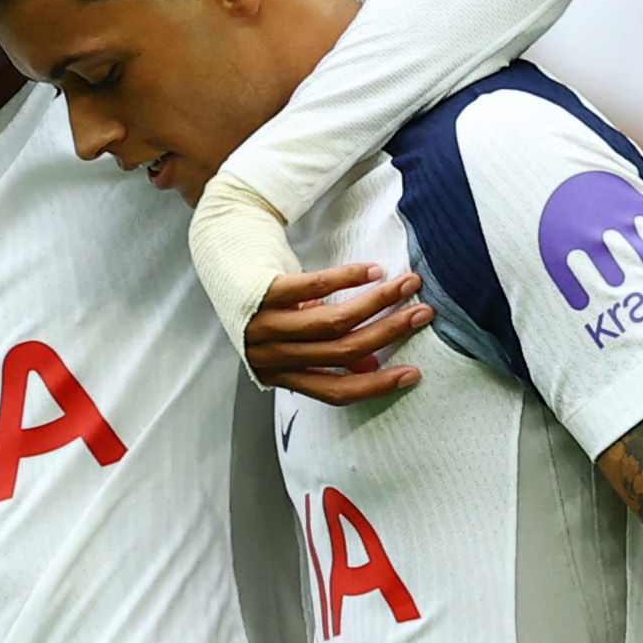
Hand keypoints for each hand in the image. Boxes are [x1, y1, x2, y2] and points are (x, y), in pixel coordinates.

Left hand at [244, 264, 432, 405]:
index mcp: (277, 374)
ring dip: (377, 304)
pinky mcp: (260, 291)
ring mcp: (261, 324)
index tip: (414, 373)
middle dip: (389, 333)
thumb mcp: (292, 333)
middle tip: (423, 314)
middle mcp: (268, 355)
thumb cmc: (263, 297)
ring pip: (331, 323)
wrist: (220, 250)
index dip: (376, 386)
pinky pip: (312, 288)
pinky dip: (348, 279)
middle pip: (340, 353)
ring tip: (407, 285)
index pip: (333, 392)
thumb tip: (368, 365)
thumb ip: (325, 352)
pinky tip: (373, 270)